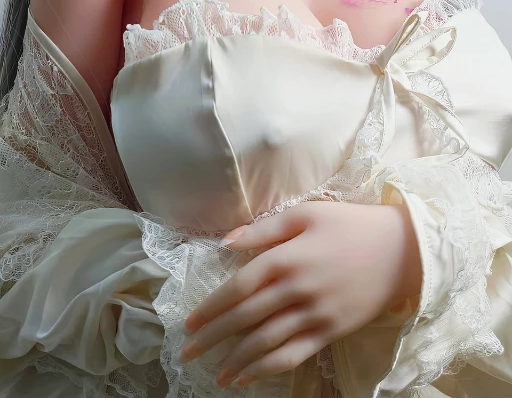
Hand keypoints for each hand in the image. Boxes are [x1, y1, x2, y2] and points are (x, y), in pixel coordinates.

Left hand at [180, 200, 421, 387]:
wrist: (402, 250)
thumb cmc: (350, 224)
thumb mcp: (307, 213)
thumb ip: (265, 228)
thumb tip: (226, 241)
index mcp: (287, 257)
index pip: (239, 287)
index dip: (212, 306)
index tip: (190, 321)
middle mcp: (297, 289)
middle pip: (247, 317)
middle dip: (214, 337)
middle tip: (188, 351)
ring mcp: (316, 314)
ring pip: (267, 343)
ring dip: (237, 359)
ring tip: (214, 371)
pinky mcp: (332, 331)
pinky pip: (294, 355)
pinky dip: (268, 369)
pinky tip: (248, 377)